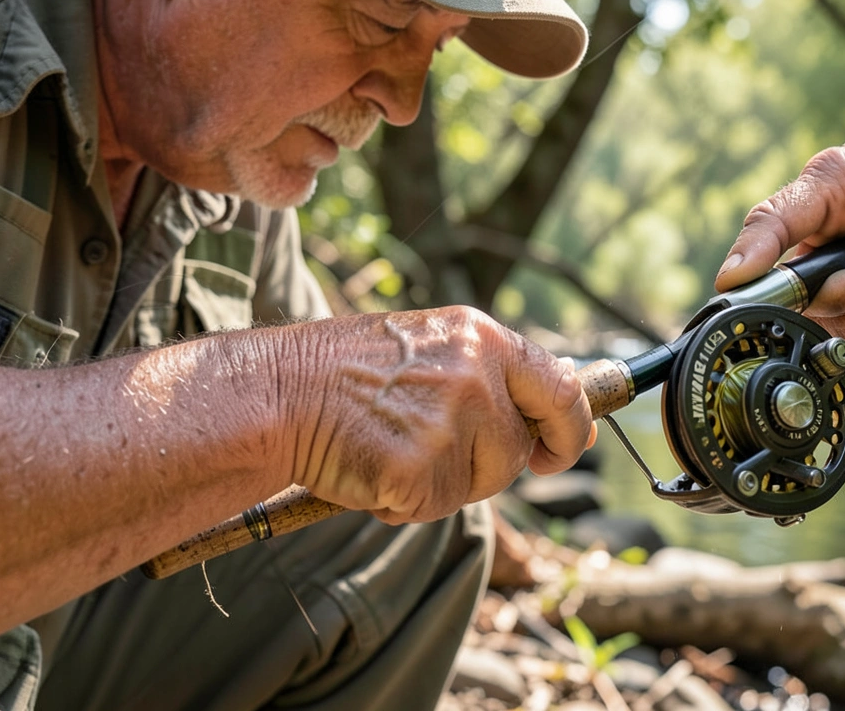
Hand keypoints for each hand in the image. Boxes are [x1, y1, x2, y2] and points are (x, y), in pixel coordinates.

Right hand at [275, 307, 595, 524]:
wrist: (274, 394)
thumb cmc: (347, 376)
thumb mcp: (431, 347)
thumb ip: (488, 373)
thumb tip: (554, 402)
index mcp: (481, 337)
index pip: (561, 387)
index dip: (570, 428)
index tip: (563, 450)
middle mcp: (475, 373)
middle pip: (516, 449)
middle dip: (487, 465)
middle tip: (436, 455)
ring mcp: (449, 421)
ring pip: (479, 483)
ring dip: (442, 484)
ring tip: (391, 449)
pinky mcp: (419, 468)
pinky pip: (434, 507)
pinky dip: (403, 502)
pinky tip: (370, 469)